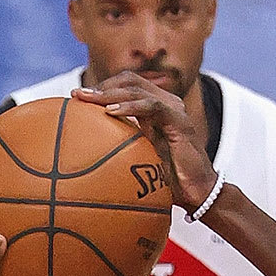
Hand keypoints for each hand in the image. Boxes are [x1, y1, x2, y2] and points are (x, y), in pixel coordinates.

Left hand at [79, 73, 214, 212]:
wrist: (198, 195)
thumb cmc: (169, 186)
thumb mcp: (139, 166)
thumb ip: (120, 154)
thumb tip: (86, 164)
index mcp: (154, 110)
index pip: (126, 86)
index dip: (102, 88)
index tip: (77, 99)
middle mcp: (164, 103)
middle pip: (129, 81)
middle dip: (101, 86)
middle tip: (77, 96)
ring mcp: (173, 109)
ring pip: (138, 88)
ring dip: (110, 92)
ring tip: (88, 100)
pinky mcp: (179, 120)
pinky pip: (152, 106)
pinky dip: (130, 106)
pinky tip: (111, 112)